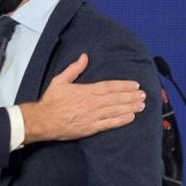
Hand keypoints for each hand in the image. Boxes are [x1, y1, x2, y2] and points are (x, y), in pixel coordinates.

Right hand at [19, 54, 145, 142]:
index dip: (123, 85)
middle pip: (115, 98)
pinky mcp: (90, 128)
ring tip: (141, 105)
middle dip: (131, 96)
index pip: (109, 86)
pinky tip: (131, 118)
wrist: (42, 120)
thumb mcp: (60, 81)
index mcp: (86, 91)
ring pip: (115, 110)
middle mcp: (92, 103)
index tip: (135, 85)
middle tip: (143, 95)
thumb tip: (84, 56)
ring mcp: (92, 116)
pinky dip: (120, 121)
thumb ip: (74, 69)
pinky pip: (108, 124)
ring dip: (129, 107)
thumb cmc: (51, 100)